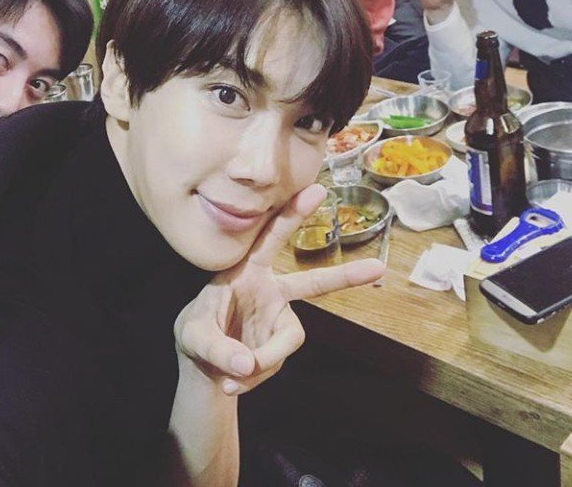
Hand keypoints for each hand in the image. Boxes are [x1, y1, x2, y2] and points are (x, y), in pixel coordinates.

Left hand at [174, 184, 383, 395]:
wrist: (201, 364)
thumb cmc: (195, 334)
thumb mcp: (194, 338)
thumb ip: (217, 349)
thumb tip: (249, 363)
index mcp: (246, 270)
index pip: (271, 237)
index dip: (294, 214)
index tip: (318, 190)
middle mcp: (269, 289)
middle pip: (313, 283)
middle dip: (345, 277)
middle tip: (378, 268)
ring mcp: (279, 318)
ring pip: (290, 338)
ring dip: (263, 360)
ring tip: (229, 377)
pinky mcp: (280, 344)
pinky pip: (275, 362)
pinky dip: (253, 376)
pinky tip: (230, 381)